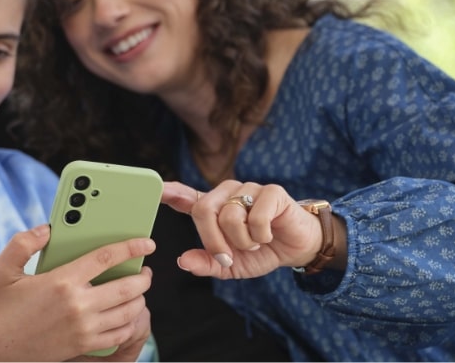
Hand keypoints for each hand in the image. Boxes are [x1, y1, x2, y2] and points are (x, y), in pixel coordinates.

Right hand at [0, 225, 154, 360]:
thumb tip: (47, 229)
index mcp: (61, 281)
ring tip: (139, 291)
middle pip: (126, 288)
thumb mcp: (2, 269)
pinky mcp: (82, 346)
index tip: (146, 243)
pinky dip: (129, 324)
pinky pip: (118, 336)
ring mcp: (83, 328)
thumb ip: (24, 243)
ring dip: (139, 300)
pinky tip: (126, 316)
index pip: (106, 258)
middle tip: (145, 270)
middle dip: (143, 277)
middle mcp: (77, 305)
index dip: (130, 247)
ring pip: (127, 312)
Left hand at [162, 180, 326, 278]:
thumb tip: (183, 260)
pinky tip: (269, 235)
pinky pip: (255, 217)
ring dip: (242, 241)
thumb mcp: (231, 266)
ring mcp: (248, 189)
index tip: (157, 189)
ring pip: (229, 215)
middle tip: (228, 256)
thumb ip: (207, 263)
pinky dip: (261, 235)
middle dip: (213, 240)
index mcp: (214, 208)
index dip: (171, 192)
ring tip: (255, 243)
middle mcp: (227, 194)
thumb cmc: (261, 251)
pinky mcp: (271, 191)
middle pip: (203, 209)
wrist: (297, 249)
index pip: (187, 196)